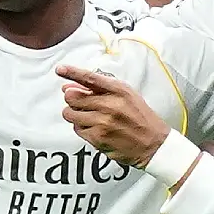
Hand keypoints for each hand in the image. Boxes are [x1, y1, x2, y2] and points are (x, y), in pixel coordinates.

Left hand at [56, 66, 170, 167]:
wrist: (153, 144)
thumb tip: (70, 86)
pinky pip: (77, 129)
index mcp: (119, 90)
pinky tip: (95, 128)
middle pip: (73, 97)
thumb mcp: (126, 95)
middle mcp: (110, 105)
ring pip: (70, 114)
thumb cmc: (140, 118)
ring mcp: (103, 122)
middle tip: (80, 103)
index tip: (60, 69)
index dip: (72, 72)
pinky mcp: (98, 138)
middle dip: (72, 99)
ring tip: (88, 117)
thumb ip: (99, 89)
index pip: (90, 78)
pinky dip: (82, 128)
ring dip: (74, 114)